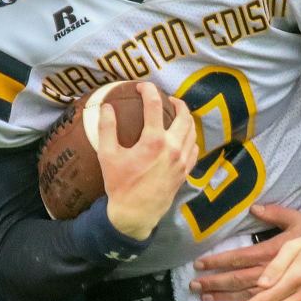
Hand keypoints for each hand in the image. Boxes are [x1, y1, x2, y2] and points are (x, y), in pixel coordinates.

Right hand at [101, 83, 197, 239]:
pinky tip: (183, 137)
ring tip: (177, 114)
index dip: (149, 91)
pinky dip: (191, 138)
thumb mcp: (107, 155)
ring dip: (186, 118)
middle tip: (167, 99)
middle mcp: (172, 148)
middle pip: (183, 116)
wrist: (135, 214)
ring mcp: (182, 160)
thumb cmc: (120, 185)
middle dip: (176, 102)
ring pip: (192, 131)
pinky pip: (194, 149)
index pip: (154, 106)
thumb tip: (106, 107)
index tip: (142, 86)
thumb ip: (107, 128)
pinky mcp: (185, 171)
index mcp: (153, 141)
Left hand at [190, 204, 300, 300]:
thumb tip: (253, 213)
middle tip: (197, 290)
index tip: (200, 268)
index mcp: (284, 258)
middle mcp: (291, 284)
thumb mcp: (298, 222)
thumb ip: (275, 217)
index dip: (220, 267)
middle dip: (219, 290)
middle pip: (247, 291)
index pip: (244, 264)